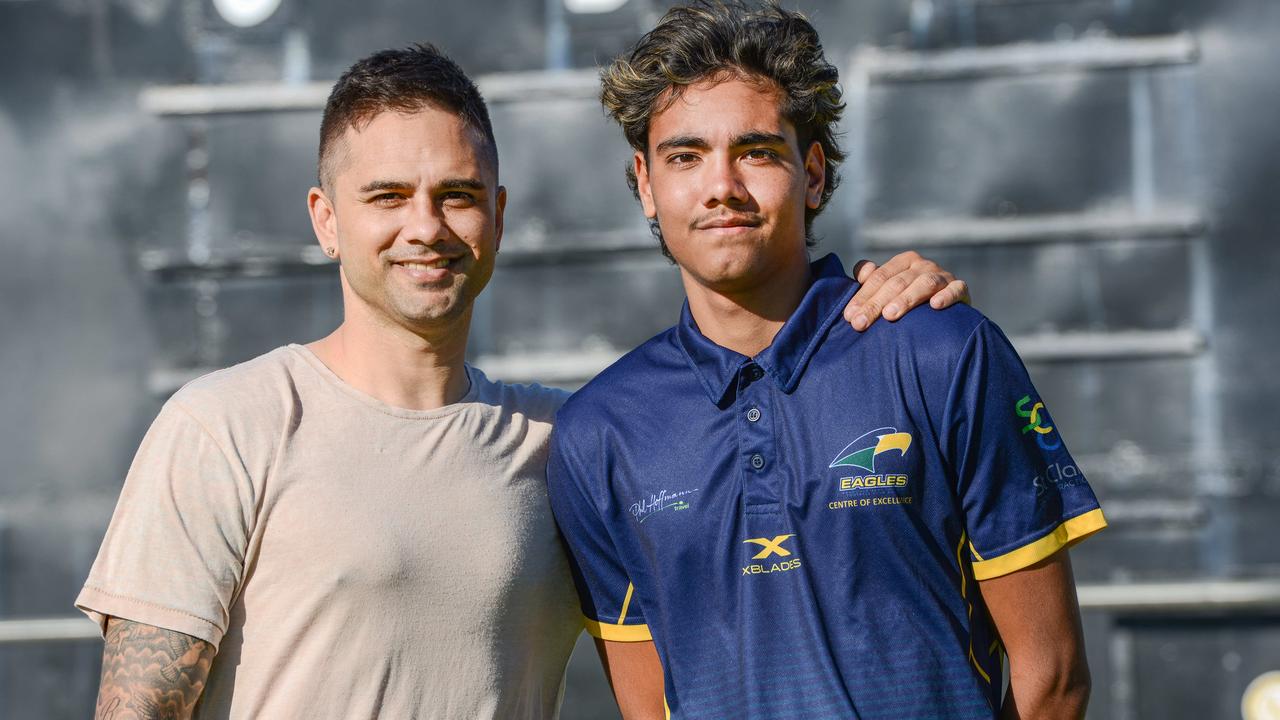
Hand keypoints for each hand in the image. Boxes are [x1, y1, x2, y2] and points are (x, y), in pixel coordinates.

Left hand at [843, 251, 970, 330]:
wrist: (948, 312)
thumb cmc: (910, 299)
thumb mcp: (890, 288)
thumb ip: (873, 280)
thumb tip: (861, 272)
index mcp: (903, 262)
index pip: (879, 277)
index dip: (863, 296)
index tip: (849, 316)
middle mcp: (923, 265)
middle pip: (896, 283)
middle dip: (876, 304)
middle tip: (860, 324)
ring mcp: (943, 275)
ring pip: (924, 283)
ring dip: (906, 299)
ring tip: (890, 315)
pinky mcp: (961, 288)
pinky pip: (956, 289)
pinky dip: (947, 296)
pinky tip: (935, 306)